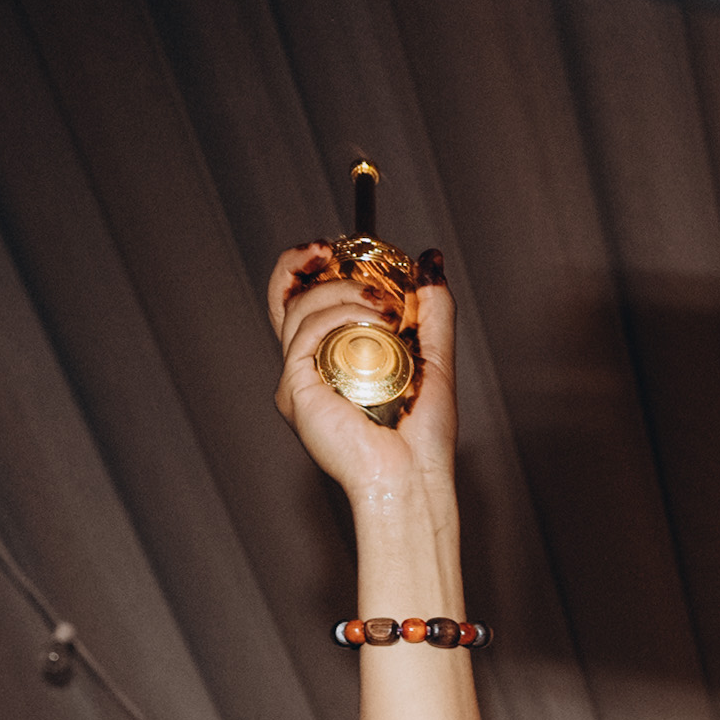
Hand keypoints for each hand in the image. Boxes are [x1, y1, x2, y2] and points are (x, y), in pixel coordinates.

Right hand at [266, 244, 458, 547]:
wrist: (413, 474)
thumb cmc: (422, 434)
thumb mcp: (435, 355)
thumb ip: (433, 309)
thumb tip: (430, 260)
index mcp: (331, 358)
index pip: (305, 299)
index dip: (311, 265)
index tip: (338, 245)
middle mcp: (307, 366)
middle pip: (284, 296)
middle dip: (303, 261)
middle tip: (333, 247)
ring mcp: (298, 379)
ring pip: (300, 308)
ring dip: (345, 291)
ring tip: (386, 305)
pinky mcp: (295, 390)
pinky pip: (306, 333)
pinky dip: (341, 314)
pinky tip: (375, 321)